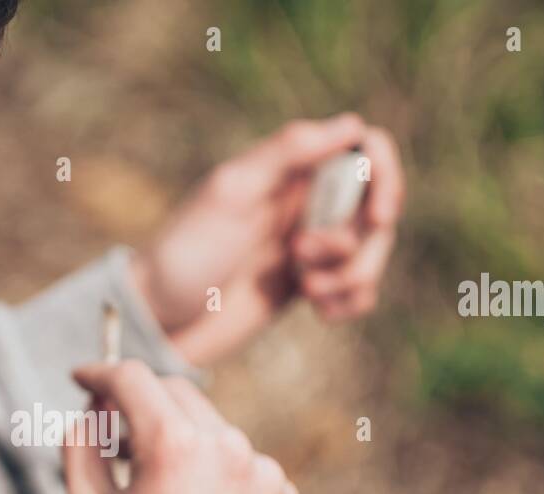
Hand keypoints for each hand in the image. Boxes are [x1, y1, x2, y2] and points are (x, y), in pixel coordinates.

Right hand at [63, 361, 300, 493]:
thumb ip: (80, 446)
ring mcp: (263, 472)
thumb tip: (89, 409)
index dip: (100, 372)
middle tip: (111, 440)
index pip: (132, 379)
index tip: (82, 377)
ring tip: (153, 491)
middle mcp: (227, 448)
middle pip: (174, 393)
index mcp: (175, 448)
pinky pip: (238, 462)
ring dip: (177, 441)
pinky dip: (211, 471)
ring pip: (209, 427)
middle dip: (139, 405)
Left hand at [130, 113, 404, 365]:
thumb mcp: (230, 194)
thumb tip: (350, 125)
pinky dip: (350, 301)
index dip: (384, 175)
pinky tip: (320, 311)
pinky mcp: (307, 286)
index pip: (363, 149)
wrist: (158, 318)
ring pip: (371, 252)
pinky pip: (358, 290)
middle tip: (302, 258)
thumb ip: (285, 154)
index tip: (377, 216)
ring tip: (306, 290)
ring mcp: (310, 245)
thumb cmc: (183, 251)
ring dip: (351, 276)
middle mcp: (305, 202)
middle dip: (357, 242)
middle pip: (377, 206)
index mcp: (289, 169)